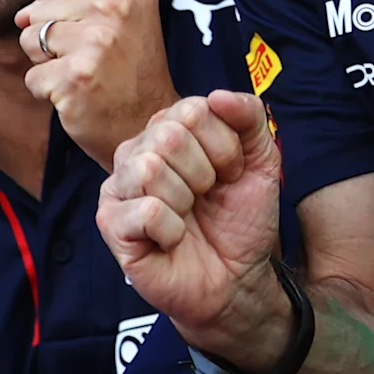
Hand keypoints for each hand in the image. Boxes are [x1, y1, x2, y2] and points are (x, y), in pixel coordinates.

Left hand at [19, 0, 177, 170]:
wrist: (147, 125)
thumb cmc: (128, 72)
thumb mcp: (123, 19)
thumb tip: (22, 14)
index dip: (62, 10)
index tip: (91, 33)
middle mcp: (117, 9)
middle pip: (41, 10)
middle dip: (53, 39)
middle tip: (90, 61)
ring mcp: (96, 44)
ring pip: (30, 39)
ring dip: (47, 63)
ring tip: (82, 75)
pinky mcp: (76, 78)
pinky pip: (32, 77)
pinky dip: (47, 91)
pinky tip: (77, 96)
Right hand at [100, 91, 294, 362]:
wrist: (237, 278)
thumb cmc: (239, 221)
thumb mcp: (260, 161)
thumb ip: (248, 118)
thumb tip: (217, 95)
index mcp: (166, 131)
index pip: (192, 109)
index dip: (224, 146)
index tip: (230, 175)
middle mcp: (136, 153)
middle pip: (169, 136)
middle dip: (206, 173)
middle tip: (209, 197)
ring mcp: (119, 188)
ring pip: (150, 168)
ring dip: (187, 200)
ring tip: (189, 217)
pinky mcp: (112, 225)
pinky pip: (145, 210)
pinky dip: (172, 230)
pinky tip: (173, 239)